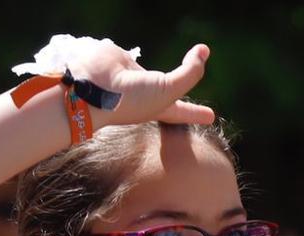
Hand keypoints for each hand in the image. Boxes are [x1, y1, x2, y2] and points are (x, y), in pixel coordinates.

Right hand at [85, 41, 216, 128]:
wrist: (93, 85)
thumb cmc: (134, 98)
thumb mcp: (169, 89)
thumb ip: (191, 72)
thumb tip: (203, 51)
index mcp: (160, 107)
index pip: (182, 110)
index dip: (195, 112)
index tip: (210, 116)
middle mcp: (147, 94)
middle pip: (167, 92)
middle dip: (173, 95)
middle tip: (187, 99)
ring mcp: (132, 77)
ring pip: (146, 72)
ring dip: (144, 75)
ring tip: (138, 83)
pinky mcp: (118, 60)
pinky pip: (127, 55)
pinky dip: (123, 56)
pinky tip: (115, 63)